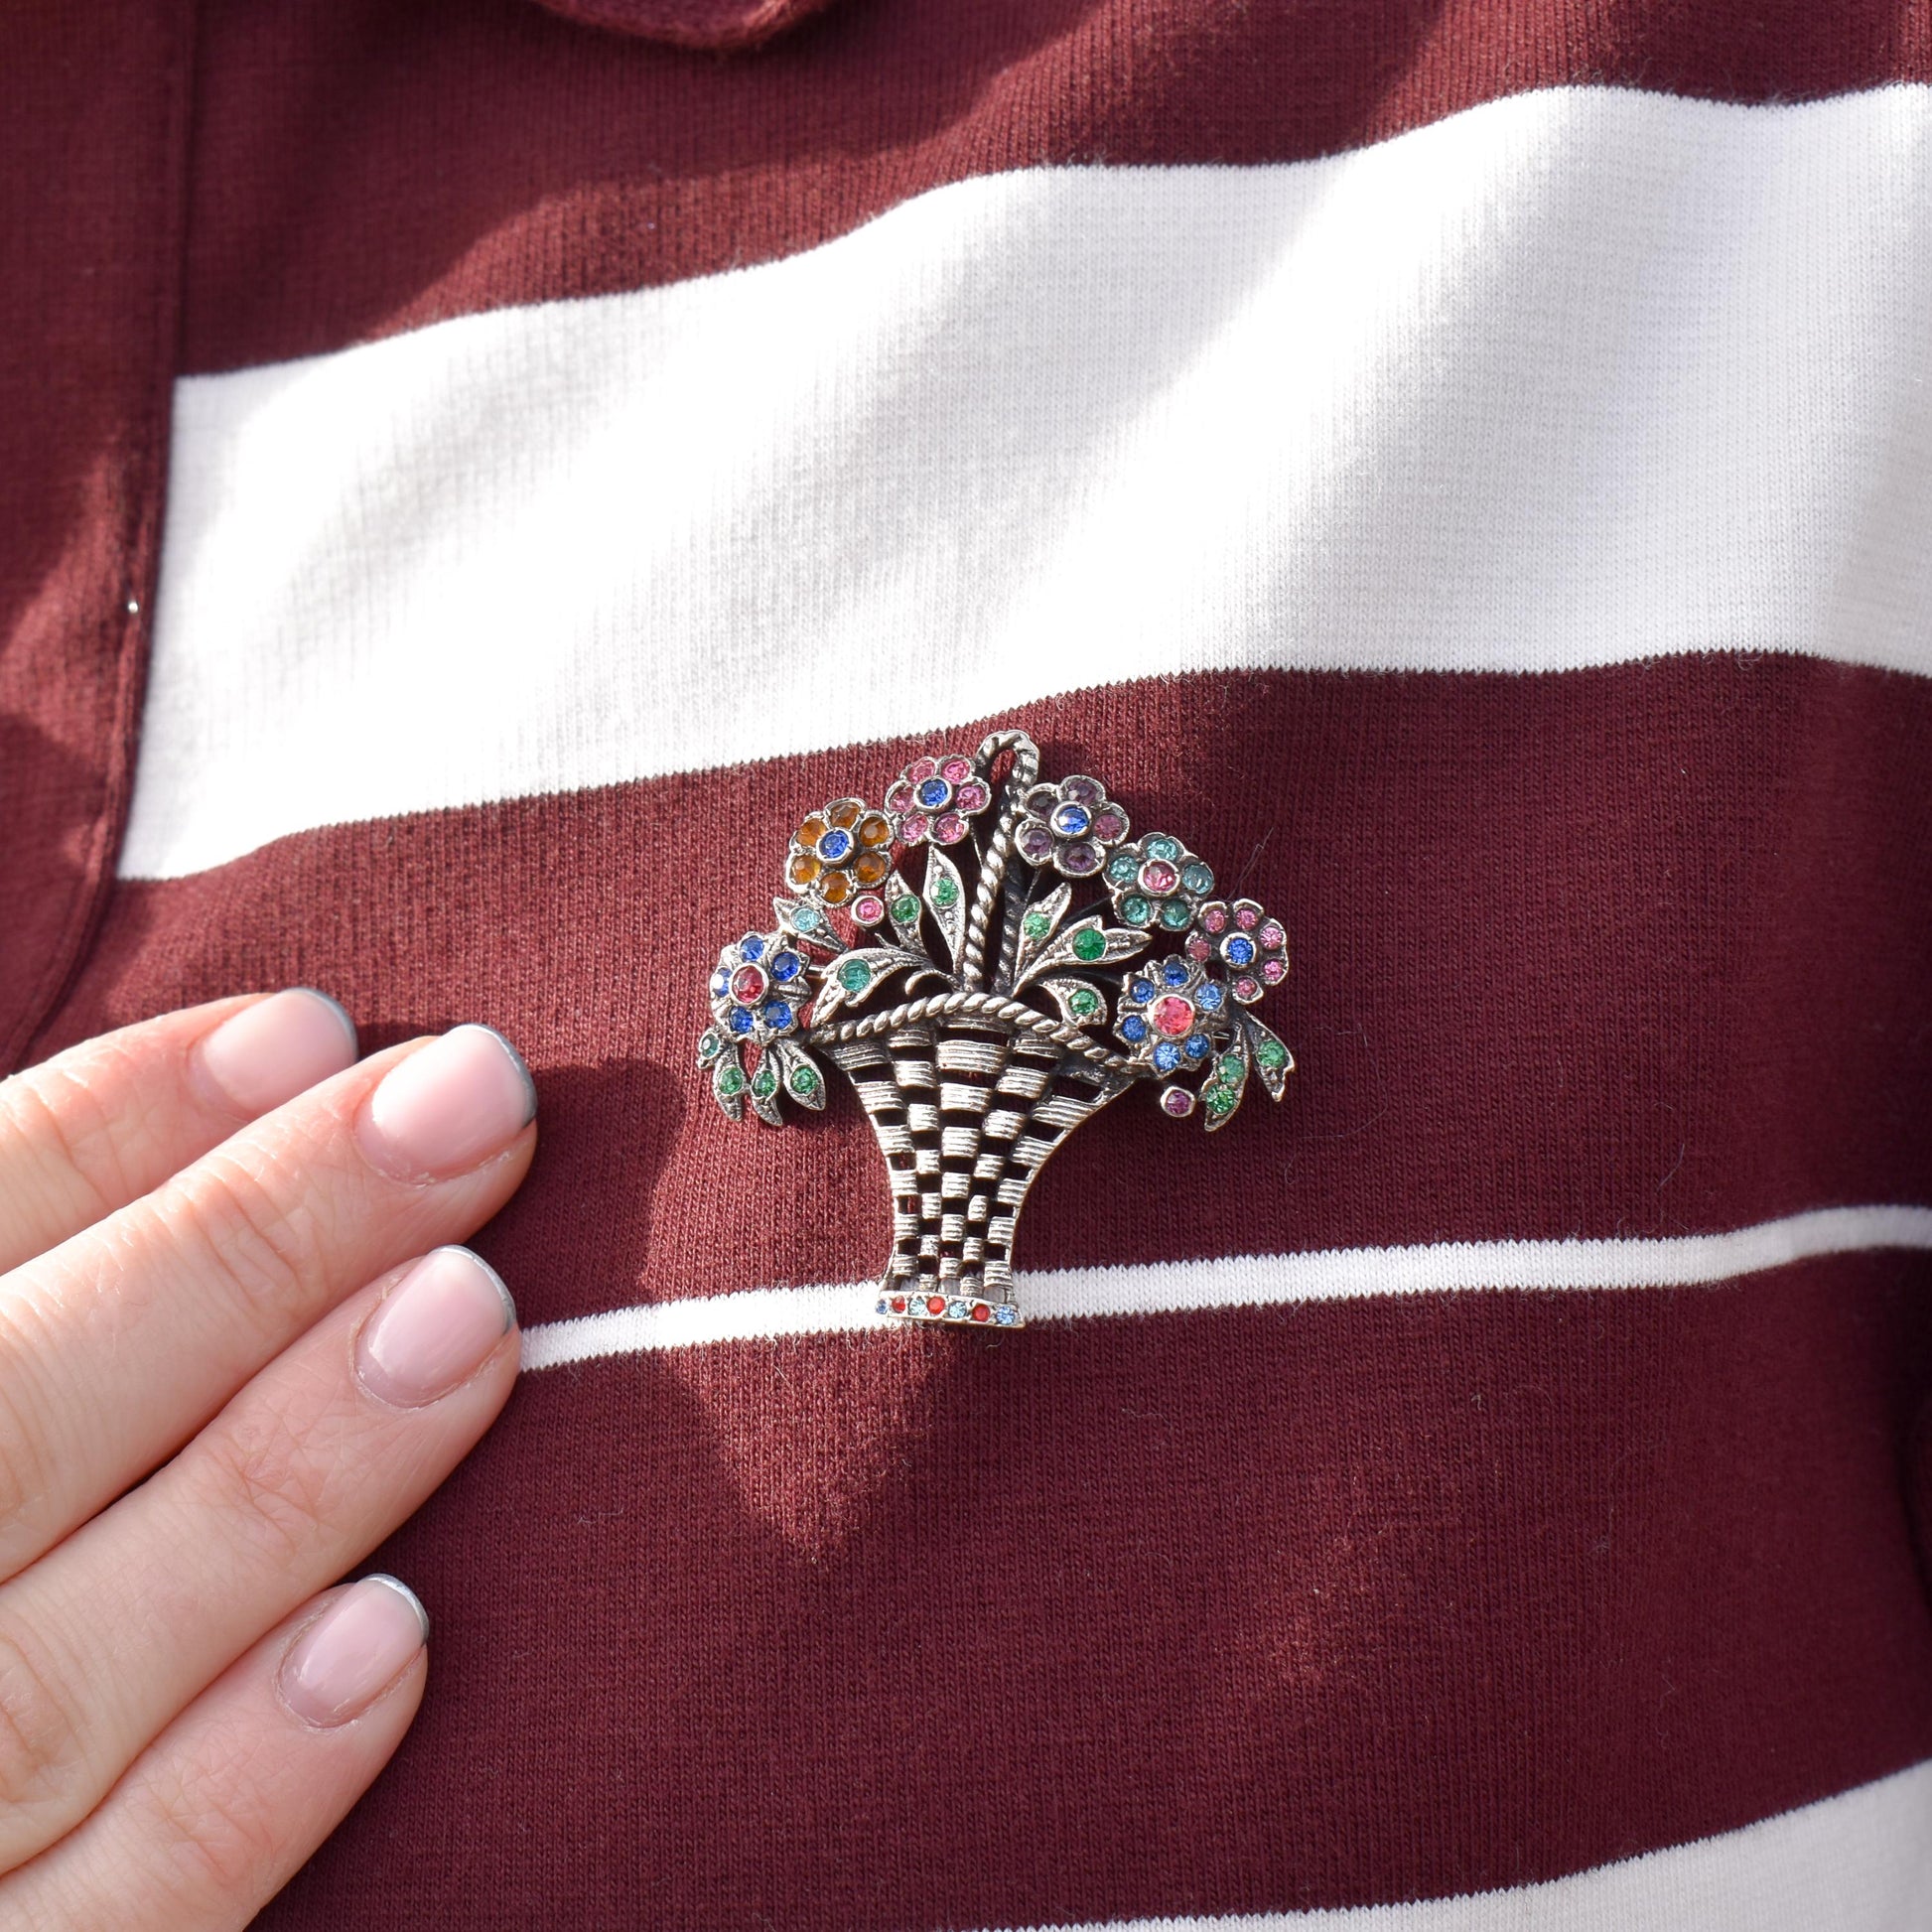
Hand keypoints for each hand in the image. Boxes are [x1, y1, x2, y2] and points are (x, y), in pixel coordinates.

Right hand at [0, 992, 536, 1927]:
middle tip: (469, 1102)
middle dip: (239, 1249)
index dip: (98, 1133)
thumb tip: (216, 1125)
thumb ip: (34, 1303)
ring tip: (474, 1314)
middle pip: (4, 1426)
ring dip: (274, 1484)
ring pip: (55, 1681)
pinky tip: (394, 1641)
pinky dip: (230, 1799)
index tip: (310, 1025)